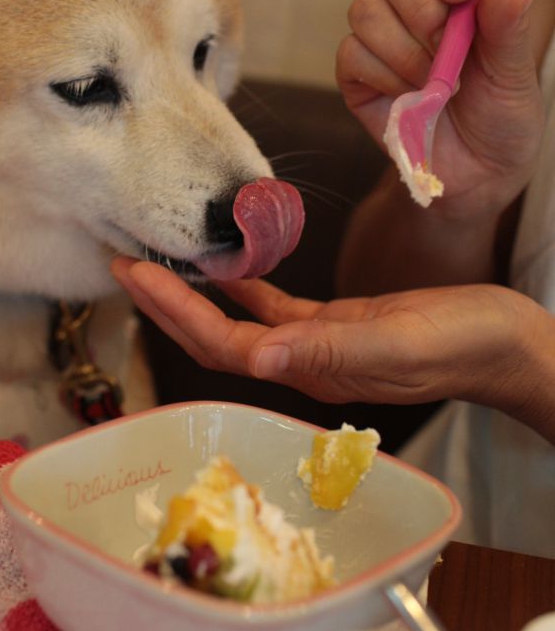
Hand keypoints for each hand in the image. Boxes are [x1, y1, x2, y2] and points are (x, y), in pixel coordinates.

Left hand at [112, 257, 554, 441]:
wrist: (506, 345)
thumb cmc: (462, 344)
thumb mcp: (398, 341)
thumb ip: (330, 350)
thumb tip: (258, 356)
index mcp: (312, 370)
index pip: (224, 345)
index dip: (175, 313)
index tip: (135, 274)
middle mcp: (303, 363)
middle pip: (217, 337)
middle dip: (168, 303)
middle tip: (124, 262)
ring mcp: (317, 346)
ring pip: (239, 323)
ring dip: (197, 295)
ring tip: (158, 260)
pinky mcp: (336, 326)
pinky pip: (276, 308)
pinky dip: (246, 287)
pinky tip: (228, 265)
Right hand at [337, 0, 541, 218]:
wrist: (475, 177)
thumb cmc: (501, 116)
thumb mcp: (518, 75)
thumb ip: (512, 27)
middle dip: (417, 0)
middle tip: (445, 38)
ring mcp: (382, 32)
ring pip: (366, 6)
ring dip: (405, 50)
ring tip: (436, 83)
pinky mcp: (355, 70)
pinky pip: (352, 52)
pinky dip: (385, 78)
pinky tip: (409, 97)